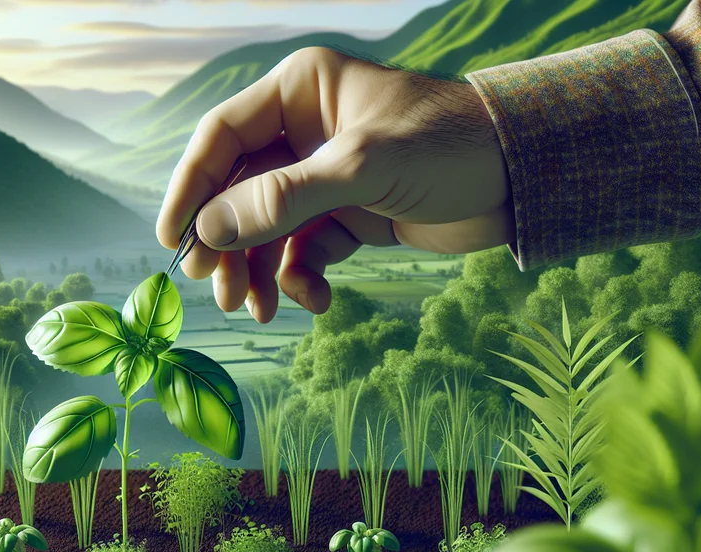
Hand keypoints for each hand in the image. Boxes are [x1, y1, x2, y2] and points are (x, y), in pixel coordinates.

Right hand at [156, 47, 513, 321]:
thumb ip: (283, 199)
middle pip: (238, 191)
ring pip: (267, 227)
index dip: (191, 188)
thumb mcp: (362, 168)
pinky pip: (304, 250)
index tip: (174, 240)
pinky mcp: (350, 215)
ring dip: (259, 270)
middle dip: (228, 244)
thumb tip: (208, 232)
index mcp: (300, 93)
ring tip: (260, 309)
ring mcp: (326, 176)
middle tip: (220, 292)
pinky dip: (302, 279)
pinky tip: (317, 300)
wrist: (526, 179)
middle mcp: (305, 131)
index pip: (222, 139)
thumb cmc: (450, 146)